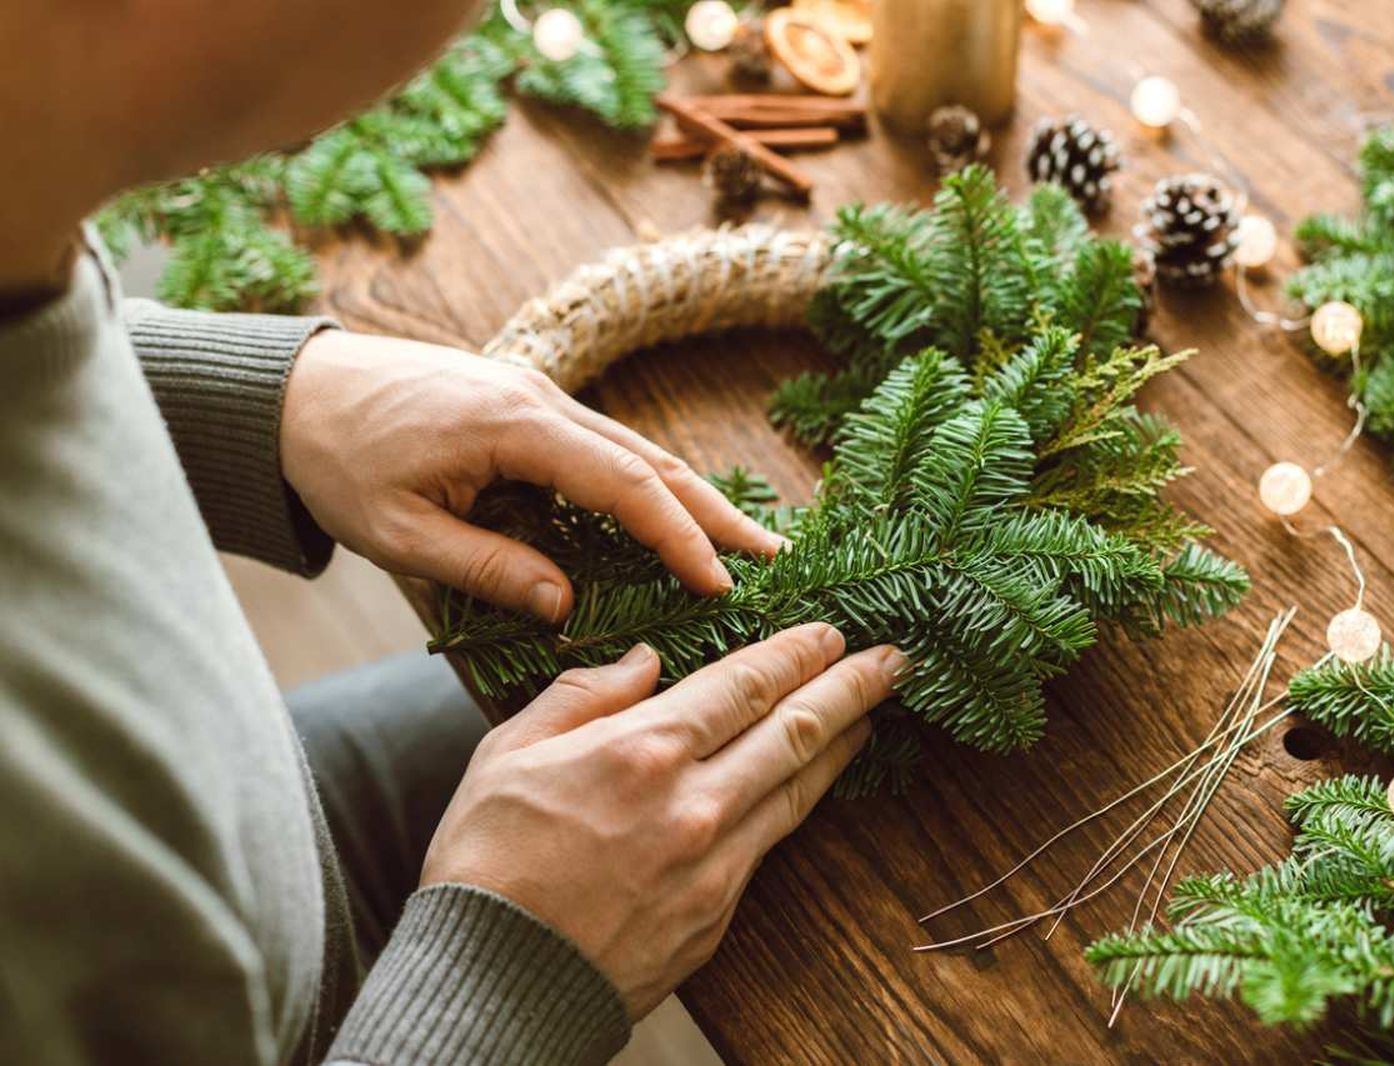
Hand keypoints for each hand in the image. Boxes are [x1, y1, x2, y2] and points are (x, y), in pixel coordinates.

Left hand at [280, 330, 785, 619]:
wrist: (292, 389)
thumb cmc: (335, 459)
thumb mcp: (397, 530)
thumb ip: (485, 567)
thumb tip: (566, 606)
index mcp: (514, 426)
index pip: (622, 484)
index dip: (677, 536)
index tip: (720, 584)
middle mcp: (541, 400)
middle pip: (650, 460)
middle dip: (716, 513)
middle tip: (776, 560)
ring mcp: (539, 396)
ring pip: (636, 451)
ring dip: (692, 497)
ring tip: (747, 542)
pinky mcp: (528, 405)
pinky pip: (607, 449)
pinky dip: (651, 485)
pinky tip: (676, 515)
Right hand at [419, 624, 904, 1018]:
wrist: (493, 983)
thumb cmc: (488, 864)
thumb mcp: (509, 753)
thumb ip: (583, 695)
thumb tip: (643, 660)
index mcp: (644, 751)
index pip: (745, 684)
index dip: (796, 652)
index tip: (830, 631)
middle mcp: (695, 803)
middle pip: (795, 730)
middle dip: (850, 687)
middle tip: (892, 659)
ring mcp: (715, 863)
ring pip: (798, 788)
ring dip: (843, 743)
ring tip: (872, 713)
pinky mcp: (719, 913)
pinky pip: (772, 841)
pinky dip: (802, 800)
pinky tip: (811, 782)